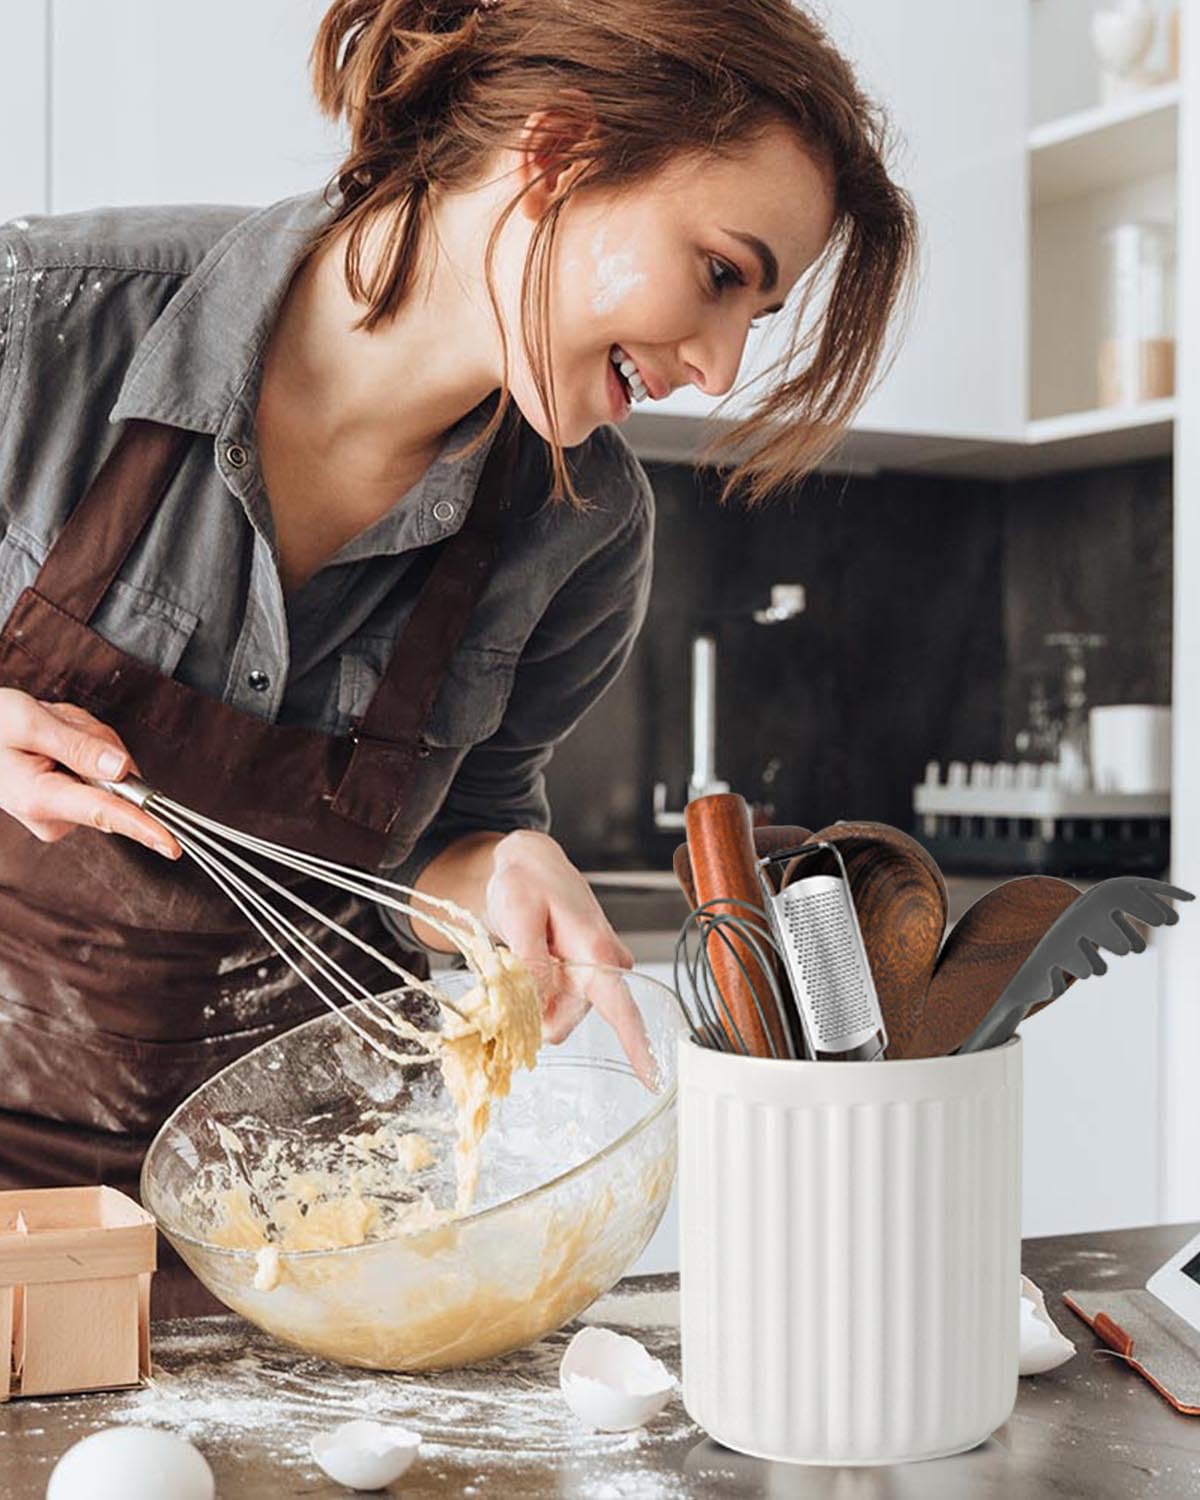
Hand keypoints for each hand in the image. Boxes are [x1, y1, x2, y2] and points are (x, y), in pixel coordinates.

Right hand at [0, 689, 179, 857]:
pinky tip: (57, 741)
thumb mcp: (28, 722)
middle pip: (115, 781)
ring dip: (90, 742)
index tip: (171, 845)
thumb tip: (121, 769)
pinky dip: (87, 750)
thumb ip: (77, 746)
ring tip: (52, 731)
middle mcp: (55, 816)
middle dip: (98, 744)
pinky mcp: (70, 807)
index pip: (104, 813)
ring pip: (112, 773)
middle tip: (58, 725)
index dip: (143, 826)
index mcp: (39, 797)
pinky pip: (102, 775)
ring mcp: (63, 815)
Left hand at [485, 830, 654, 1079]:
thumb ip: (530, 961)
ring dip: (530, 1002)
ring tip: (517, 959)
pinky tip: (527, 967)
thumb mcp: (518, 914)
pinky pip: (556, 1004)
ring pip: (555, 1014)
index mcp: (596, 950)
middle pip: (566, 1021)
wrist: (530, 863)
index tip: (652, 1078)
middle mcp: (602, 966)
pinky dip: (535, 996)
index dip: (636, 1044)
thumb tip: (538, 1002)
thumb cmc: (526, 881)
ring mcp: (592, 973)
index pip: (621, 1007)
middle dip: (532, 1014)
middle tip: (505, 978)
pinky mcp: (581, 976)